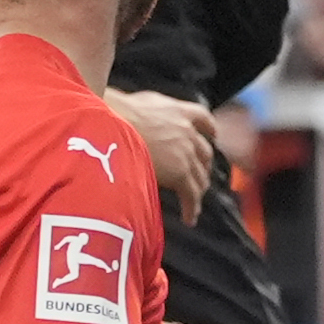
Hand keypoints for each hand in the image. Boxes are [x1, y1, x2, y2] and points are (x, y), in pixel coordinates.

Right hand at [110, 88, 217, 208]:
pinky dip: (191, 207)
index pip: (203, 118)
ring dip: (198, 190)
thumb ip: (150, 114)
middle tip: (197, 177)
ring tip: (193, 202)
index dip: (209, 130)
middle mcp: (185, 130)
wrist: (111, 125)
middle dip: (202, 166)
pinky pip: (191, 194)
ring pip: (200, 176)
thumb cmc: (113, 114)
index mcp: (176, 110)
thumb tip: (139, 122)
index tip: (212, 136)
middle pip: (204, 152)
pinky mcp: (180, 173)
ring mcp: (185, 151)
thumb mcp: (138, 105)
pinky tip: (189, 218)